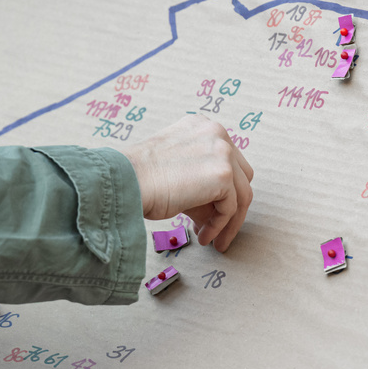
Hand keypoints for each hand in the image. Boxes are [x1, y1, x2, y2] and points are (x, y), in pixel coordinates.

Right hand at [122, 115, 253, 251]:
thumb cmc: (139, 179)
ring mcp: (222, 152)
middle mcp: (216, 132)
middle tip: (218, 229)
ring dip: (229, 222)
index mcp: (202, 126)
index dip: (223, 191)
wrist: (125, 180)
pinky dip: (219, 226)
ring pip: (241, 194)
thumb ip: (200, 185)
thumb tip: (215, 217)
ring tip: (215, 242)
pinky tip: (203, 237)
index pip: (228, 161)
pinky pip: (230, 208)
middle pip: (241, 176)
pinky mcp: (223, 174)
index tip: (213, 213)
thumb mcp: (176, 172)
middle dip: (232, 206)